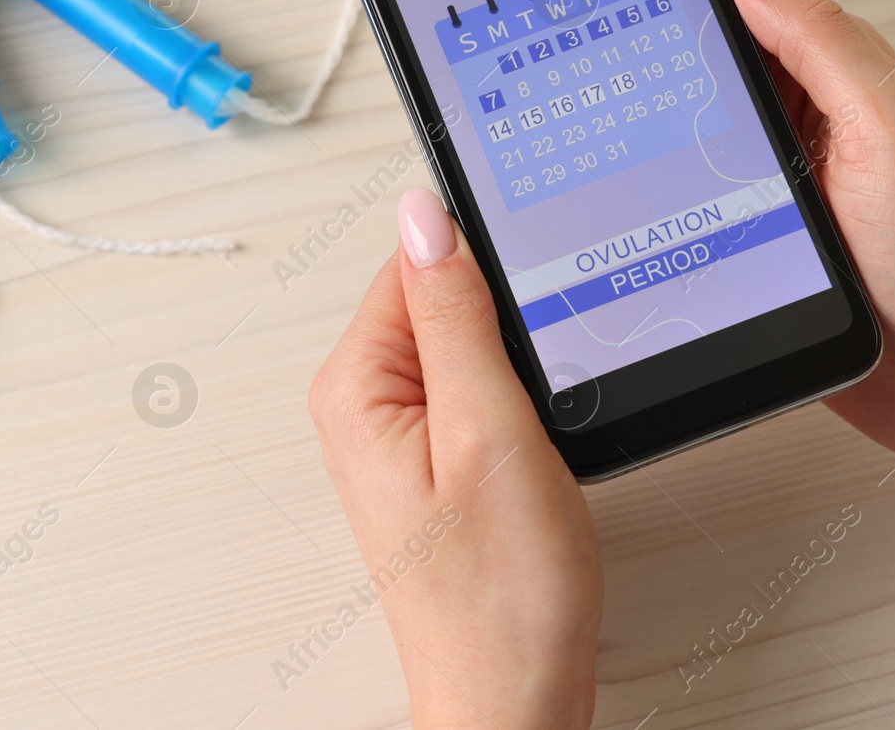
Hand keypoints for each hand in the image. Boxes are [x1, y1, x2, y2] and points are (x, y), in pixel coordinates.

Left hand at [309, 189, 601, 729]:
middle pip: (441, 300)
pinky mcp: (436, 460)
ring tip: (536, 434)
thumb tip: (425, 213)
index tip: (534, 301)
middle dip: (506, 326)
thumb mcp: (487, 428)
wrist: (514, 691)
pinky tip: (537, 449)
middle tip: (535, 394)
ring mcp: (399, 435)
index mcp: (356, 385)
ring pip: (470, 346)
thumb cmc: (499, 592)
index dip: (486, 269)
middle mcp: (364, 405)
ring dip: (518, 369)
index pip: (414, 262)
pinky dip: (520, 404)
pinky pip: (478, 392)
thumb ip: (454, 312)